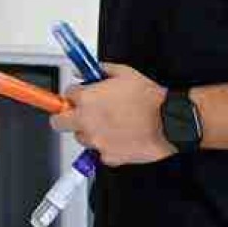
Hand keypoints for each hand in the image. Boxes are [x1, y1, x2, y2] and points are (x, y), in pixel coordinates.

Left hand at [48, 63, 173, 166]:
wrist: (169, 122)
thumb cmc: (149, 98)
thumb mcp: (123, 73)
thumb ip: (99, 70)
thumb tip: (84, 71)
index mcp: (86, 99)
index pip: (65, 96)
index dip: (74, 95)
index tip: (79, 96)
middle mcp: (86, 121)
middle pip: (58, 122)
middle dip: (65, 116)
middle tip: (77, 113)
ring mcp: (96, 141)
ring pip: (81, 137)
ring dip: (89, 131)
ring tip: (110, 124)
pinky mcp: (108, 157)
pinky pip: (100, 152)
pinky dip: (107, 146)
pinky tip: (121, 137)